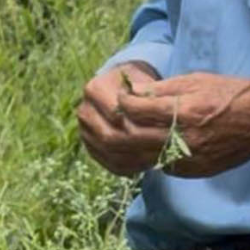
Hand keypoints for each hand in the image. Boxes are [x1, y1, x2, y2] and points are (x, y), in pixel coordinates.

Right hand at [77, 61, 167, 176]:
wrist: (124, 90)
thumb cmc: (139, 83)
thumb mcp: (145, 82)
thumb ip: (147, 95)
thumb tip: (160, 112)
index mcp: (94, 89)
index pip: (115, 113)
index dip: (139, 122)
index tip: (164, 128)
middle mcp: (85, 111)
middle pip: (110, 136)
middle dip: (139, 143)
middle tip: (163, 148)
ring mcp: (85, 132)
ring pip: (110, 153)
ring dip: (135, 158)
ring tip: (159, 157)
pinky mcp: (91, 148)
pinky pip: (110, 164)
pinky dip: (130, 167)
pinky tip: (149, 164)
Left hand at [111, 72, 249, 177]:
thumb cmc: (233, 94)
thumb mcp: (198, 80)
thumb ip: (164, 89)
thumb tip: (134, 92)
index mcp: (185, 112)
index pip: (138, 110)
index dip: (124, 102)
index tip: (119, 96)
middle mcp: (185, 140)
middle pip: (134, 138)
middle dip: (118, 126)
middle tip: (112, 117)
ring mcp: (189, 160)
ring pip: (143, 157)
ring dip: (129, 146)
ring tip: (123, 132)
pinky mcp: (194, 172)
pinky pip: (161, 165)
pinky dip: (149, 155)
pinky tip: (147, 145)